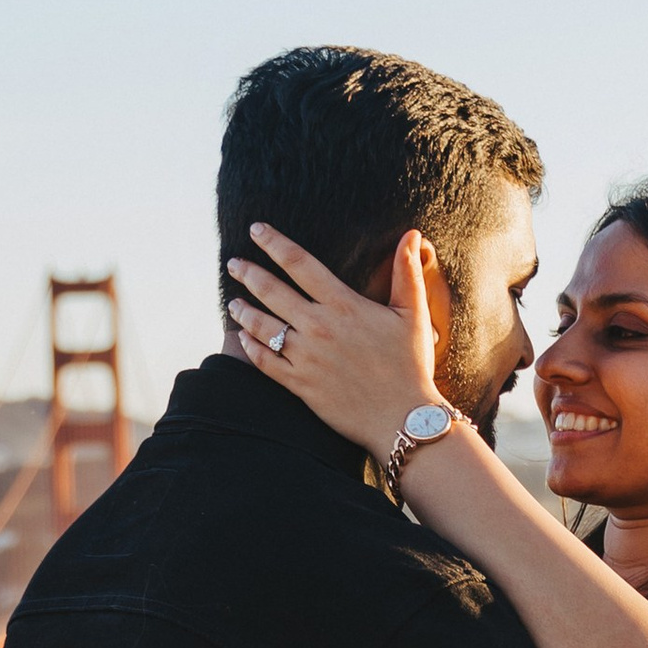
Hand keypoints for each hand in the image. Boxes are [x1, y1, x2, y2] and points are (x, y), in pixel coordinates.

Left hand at [227, 225, 442, 461]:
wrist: (403, 417)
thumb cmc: (411, 365)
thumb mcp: (413, 314)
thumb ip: (407, 272)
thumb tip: (412, 234)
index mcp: (344, 305)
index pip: (300, 264)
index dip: (274, 243)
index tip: (256, 230)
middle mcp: (319, 327)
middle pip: (272, 291)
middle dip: (249, 273)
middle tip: (234, 264)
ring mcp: (306, 357)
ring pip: (262, 326)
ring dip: (244, 310)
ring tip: (233, 302)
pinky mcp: (300, 384)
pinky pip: (265, 361)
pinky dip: (250, 347)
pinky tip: (242, 337)